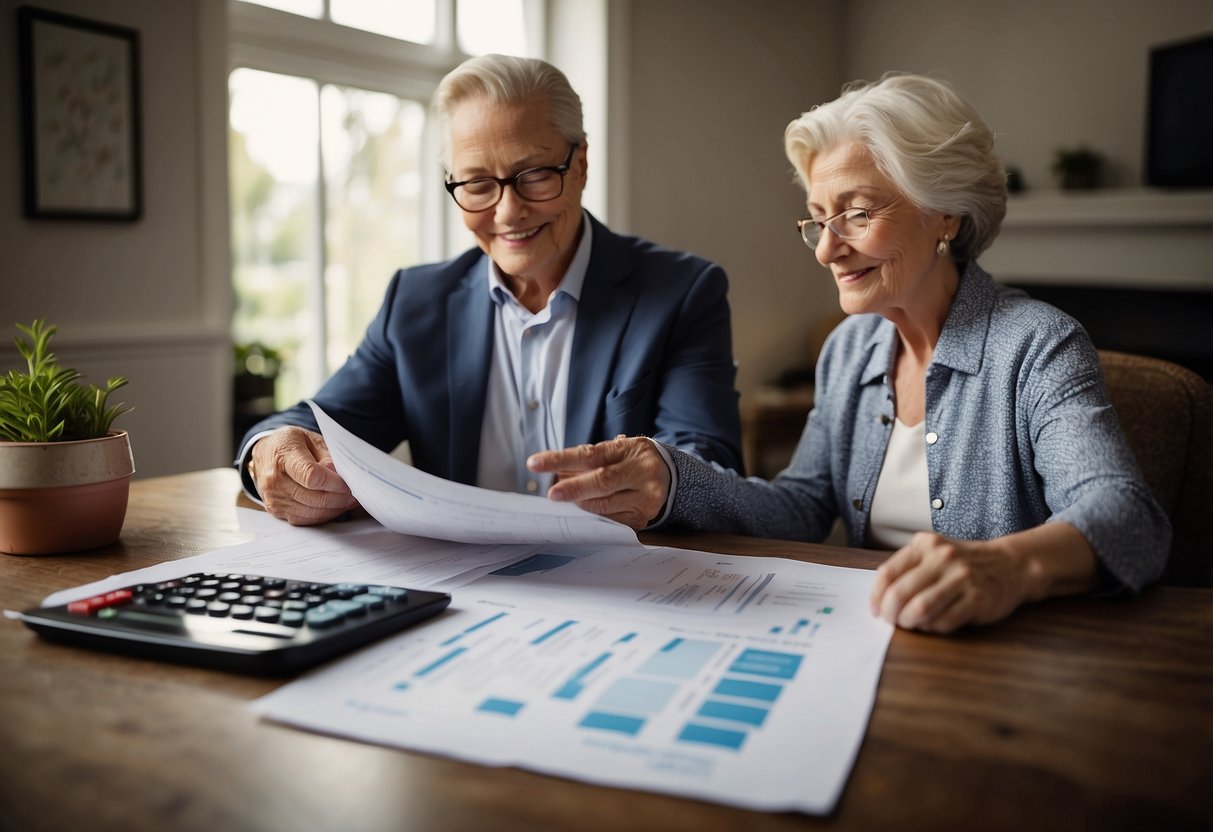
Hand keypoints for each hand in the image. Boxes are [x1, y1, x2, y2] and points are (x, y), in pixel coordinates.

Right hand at [249, 426, 358, 525]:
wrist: (265, 453)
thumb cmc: (291, 444)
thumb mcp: (311, 438)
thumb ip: (326, 456)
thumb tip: (336, 475)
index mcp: (284, 455)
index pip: (311, 476)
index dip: (334, 483)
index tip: (348, 483)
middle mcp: (274, 479)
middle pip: (314, 498)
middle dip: (340, 498)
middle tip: (355, 494)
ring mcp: (273, 497)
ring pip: (312, 512)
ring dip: (335, 509)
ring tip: (348, 500)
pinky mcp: (275, 510)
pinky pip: (304, 519)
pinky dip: (323, 515)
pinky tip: (333, 506)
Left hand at [527, 436, 670, 529]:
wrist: (676, 479)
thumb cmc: (637, 461)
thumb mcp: (621, 450)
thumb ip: (593, 457)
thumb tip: (560, 470)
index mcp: (632, 450)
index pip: (590, 454)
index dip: (560, 459)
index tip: (535, 463)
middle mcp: (642, 473)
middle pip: (601, 482)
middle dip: (572, 488)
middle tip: (551, 493)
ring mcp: (645, 498)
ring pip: (603, 504)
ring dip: (580, 501)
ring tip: (567, 495)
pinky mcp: (643, 518)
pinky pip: (610, 519)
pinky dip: (594, 513)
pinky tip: (587, 505)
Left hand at [868, 532, 1035, 633]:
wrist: (1012, 565)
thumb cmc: (964, 564)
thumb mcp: (934, 554)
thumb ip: (909, 570)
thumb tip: (880, 601)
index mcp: (925, 545)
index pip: (888, 573)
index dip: (876, 596)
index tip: (876, 610)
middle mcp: (943, 557)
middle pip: (900, 593)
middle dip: (890, 614)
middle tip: (891, 622)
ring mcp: (962, 577)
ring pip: (920, 609)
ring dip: (909, 623)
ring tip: (911, 624)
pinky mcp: (978, 598)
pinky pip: (944, 621)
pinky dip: (933, 628)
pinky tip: (934, 624)